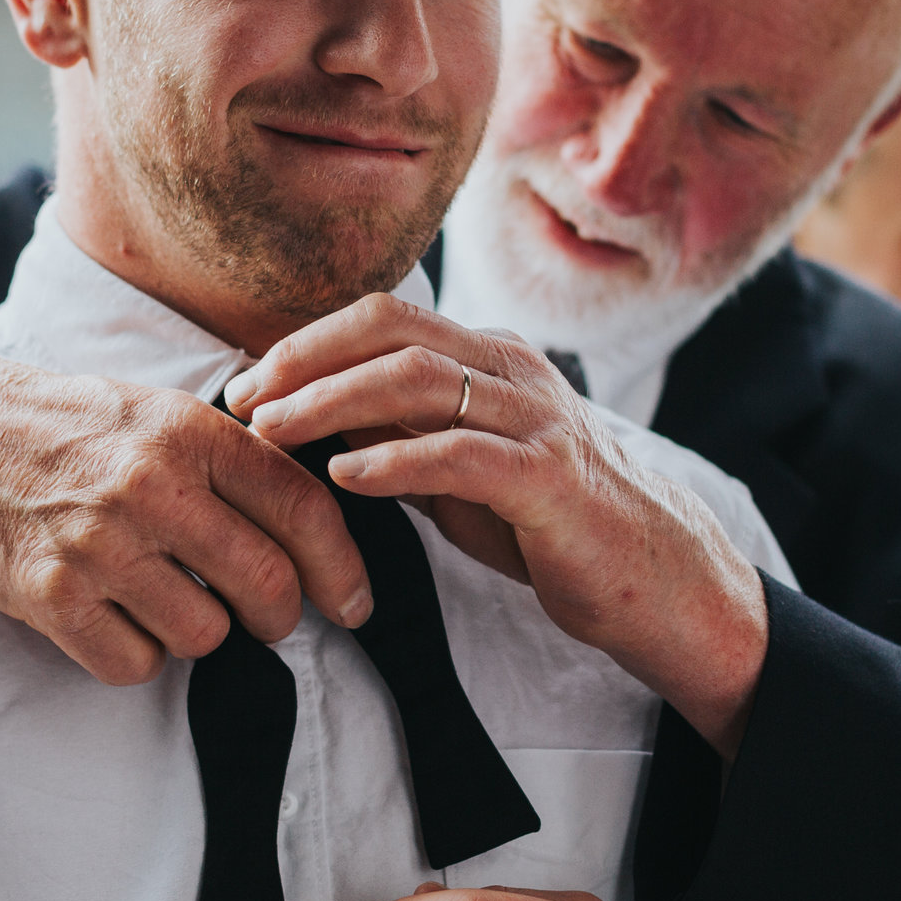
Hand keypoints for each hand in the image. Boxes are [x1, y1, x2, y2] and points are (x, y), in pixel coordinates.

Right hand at [0, 329, 372, 683]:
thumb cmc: (67, 426)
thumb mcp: (157, 412)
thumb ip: (232, 458)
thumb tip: (319, 523)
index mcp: (190, 432)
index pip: (302, 509)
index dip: (343, 567)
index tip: (355, 603)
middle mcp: (151, 486)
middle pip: (266, 585)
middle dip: (281, 617)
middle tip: (269, 619)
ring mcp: (98, 544)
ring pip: (203, 634)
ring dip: (198, 632)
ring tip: (165, 598)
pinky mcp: (51, 595)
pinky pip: (134, 664)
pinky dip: (136, 655)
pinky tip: (116, 619)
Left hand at [225, 294, 766, 753]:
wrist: (654, 581)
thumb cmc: (550, 528)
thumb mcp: (461, 474)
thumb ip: (401, 437)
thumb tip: (317, 414)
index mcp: (493, 359)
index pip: (386, 318)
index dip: (309, 342)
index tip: (250, 382)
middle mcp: (515, 371)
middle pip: (393, 330)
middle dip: (306, 360)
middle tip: (246, 400)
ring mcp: (537, 419)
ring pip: (419, 379)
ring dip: (333, 401)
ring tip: (276, 432)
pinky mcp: (550, 478)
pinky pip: (461, 454)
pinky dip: (394, 461)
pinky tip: (345, 478)